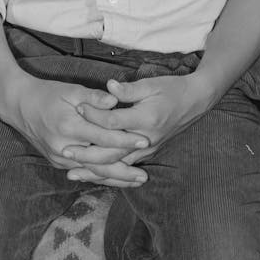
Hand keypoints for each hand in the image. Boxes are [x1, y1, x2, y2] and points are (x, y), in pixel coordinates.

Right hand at [6, 76, 150, 186]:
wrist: (20, 105)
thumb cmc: (48, 94)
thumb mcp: (72, 90)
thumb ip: (94, 98)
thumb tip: (115, 101)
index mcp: (69, 126)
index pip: (103, 137)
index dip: (125, 140)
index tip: (143, 141)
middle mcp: (64, 147)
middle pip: (99, 163)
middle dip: (123, 171)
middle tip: (145, 176)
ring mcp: (59, 158)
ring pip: (91, 172)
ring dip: (114, 179)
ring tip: (135, 183)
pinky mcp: (57, 162)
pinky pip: (83, 172)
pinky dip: (100, 177)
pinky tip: (115, 181)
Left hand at [66, 73, 211, 173]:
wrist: (195, 101)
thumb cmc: (172, 89)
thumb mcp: (151, 84)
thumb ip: (128, 89)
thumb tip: (108, 87)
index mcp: (146, 118)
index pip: (113, 122)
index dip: (94, 114)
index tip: (78, 107)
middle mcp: (146, 138)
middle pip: (111, 152)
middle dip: (86, 153)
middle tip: (65, 151)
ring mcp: (148, 148)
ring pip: (117, 165)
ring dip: (94, 170)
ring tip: (71, 173)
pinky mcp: (148, 152)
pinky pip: (125, 167)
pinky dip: (108, 173)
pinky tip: (93, 175)